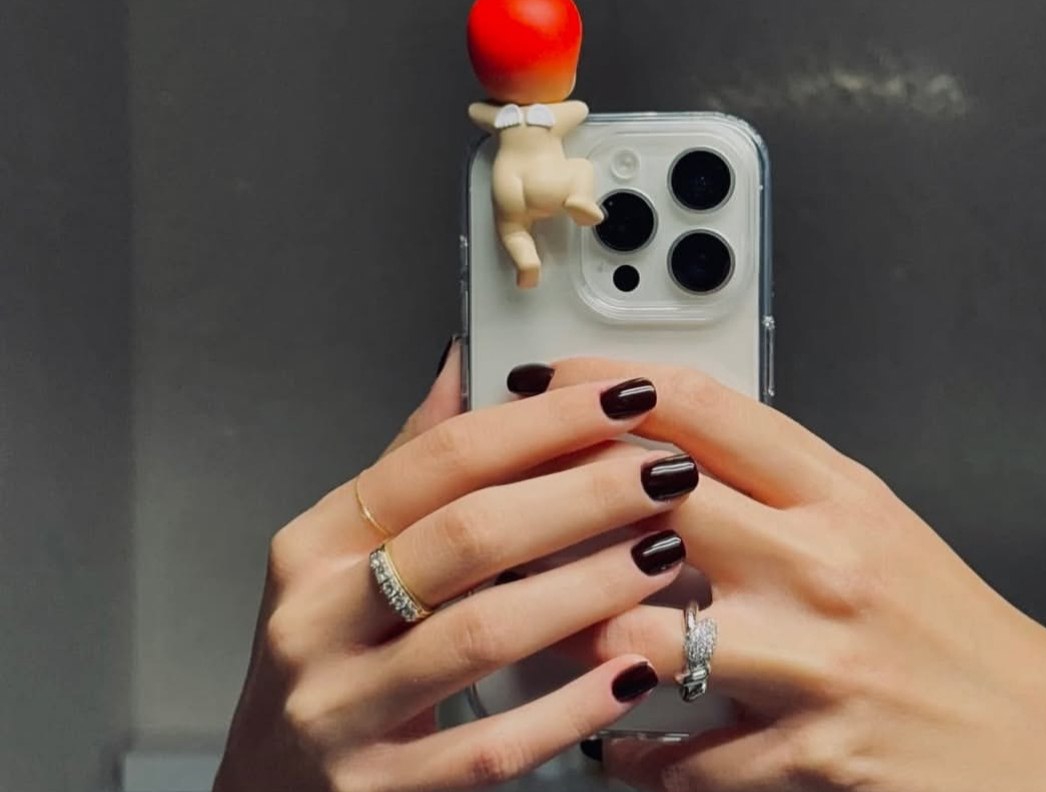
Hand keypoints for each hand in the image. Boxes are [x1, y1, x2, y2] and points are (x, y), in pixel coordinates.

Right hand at [213, 346, 699, 791]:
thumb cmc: (327, 654)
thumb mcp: (342, 555)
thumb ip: (407, 463)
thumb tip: (459, 364)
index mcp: (316, 544)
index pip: (439, 459)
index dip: (538, 423)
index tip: (617, 398)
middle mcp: (316, 618)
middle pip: (467, 534)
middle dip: (580, 495)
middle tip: (663, 472)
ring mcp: (341, 709)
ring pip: (483, 632)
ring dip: (587, 587)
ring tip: (663, 553)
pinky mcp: (377, 791)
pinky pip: (491, 747)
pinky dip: (567, 706)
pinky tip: (630, 669)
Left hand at [537, 358, 1045, 791]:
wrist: (1036, 734)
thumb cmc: (940, 618)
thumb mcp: (866, 515)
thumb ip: (770, 473)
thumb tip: (661, 437)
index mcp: (833, 491)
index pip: (698, 408)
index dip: (603, 384)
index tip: (547, 381)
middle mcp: (819, 562)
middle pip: (651, 501)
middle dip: (560, 495)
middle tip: (508, 499)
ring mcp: (811, 660)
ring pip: (640, 631)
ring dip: (572, 630)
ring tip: (537, 624)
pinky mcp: (807, 752)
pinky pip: (683, 752)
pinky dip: (631, 747)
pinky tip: (610, 737)